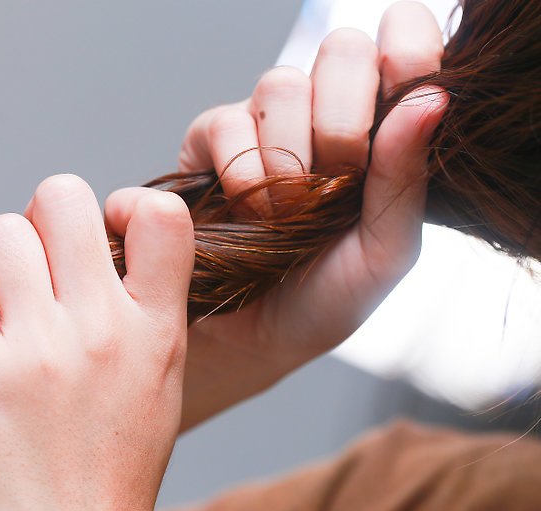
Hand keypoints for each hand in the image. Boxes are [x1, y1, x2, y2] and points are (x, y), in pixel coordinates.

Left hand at [0, 175, 193, 510]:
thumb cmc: (114, 461)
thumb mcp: (159, 379)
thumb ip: (145, 307)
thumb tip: (102, 243)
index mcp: (157, 328)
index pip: (164, 216)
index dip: (125, 205)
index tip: (105, 234)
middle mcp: (103, 329)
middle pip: (60, 198)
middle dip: (43, 220)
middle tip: (38, 264)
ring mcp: (38, 350)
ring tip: (0, 302)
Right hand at [106, 1, 448, 430]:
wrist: (252, 334)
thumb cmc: (325, 297)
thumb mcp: (386, 251)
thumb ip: (407, 177)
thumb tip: (431, 98)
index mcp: (380, 131)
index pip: (406, 42)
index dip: (410, 49)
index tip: (406, 84)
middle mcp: (324, 113)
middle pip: (342, 51)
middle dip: (341, 123)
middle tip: (333, 183)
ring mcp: (266, 122)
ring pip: (280, 85)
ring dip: (285, 162)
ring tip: (281, 216)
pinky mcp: (211, 138)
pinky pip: (225, 123)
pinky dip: (237, 174)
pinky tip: (243, 213)